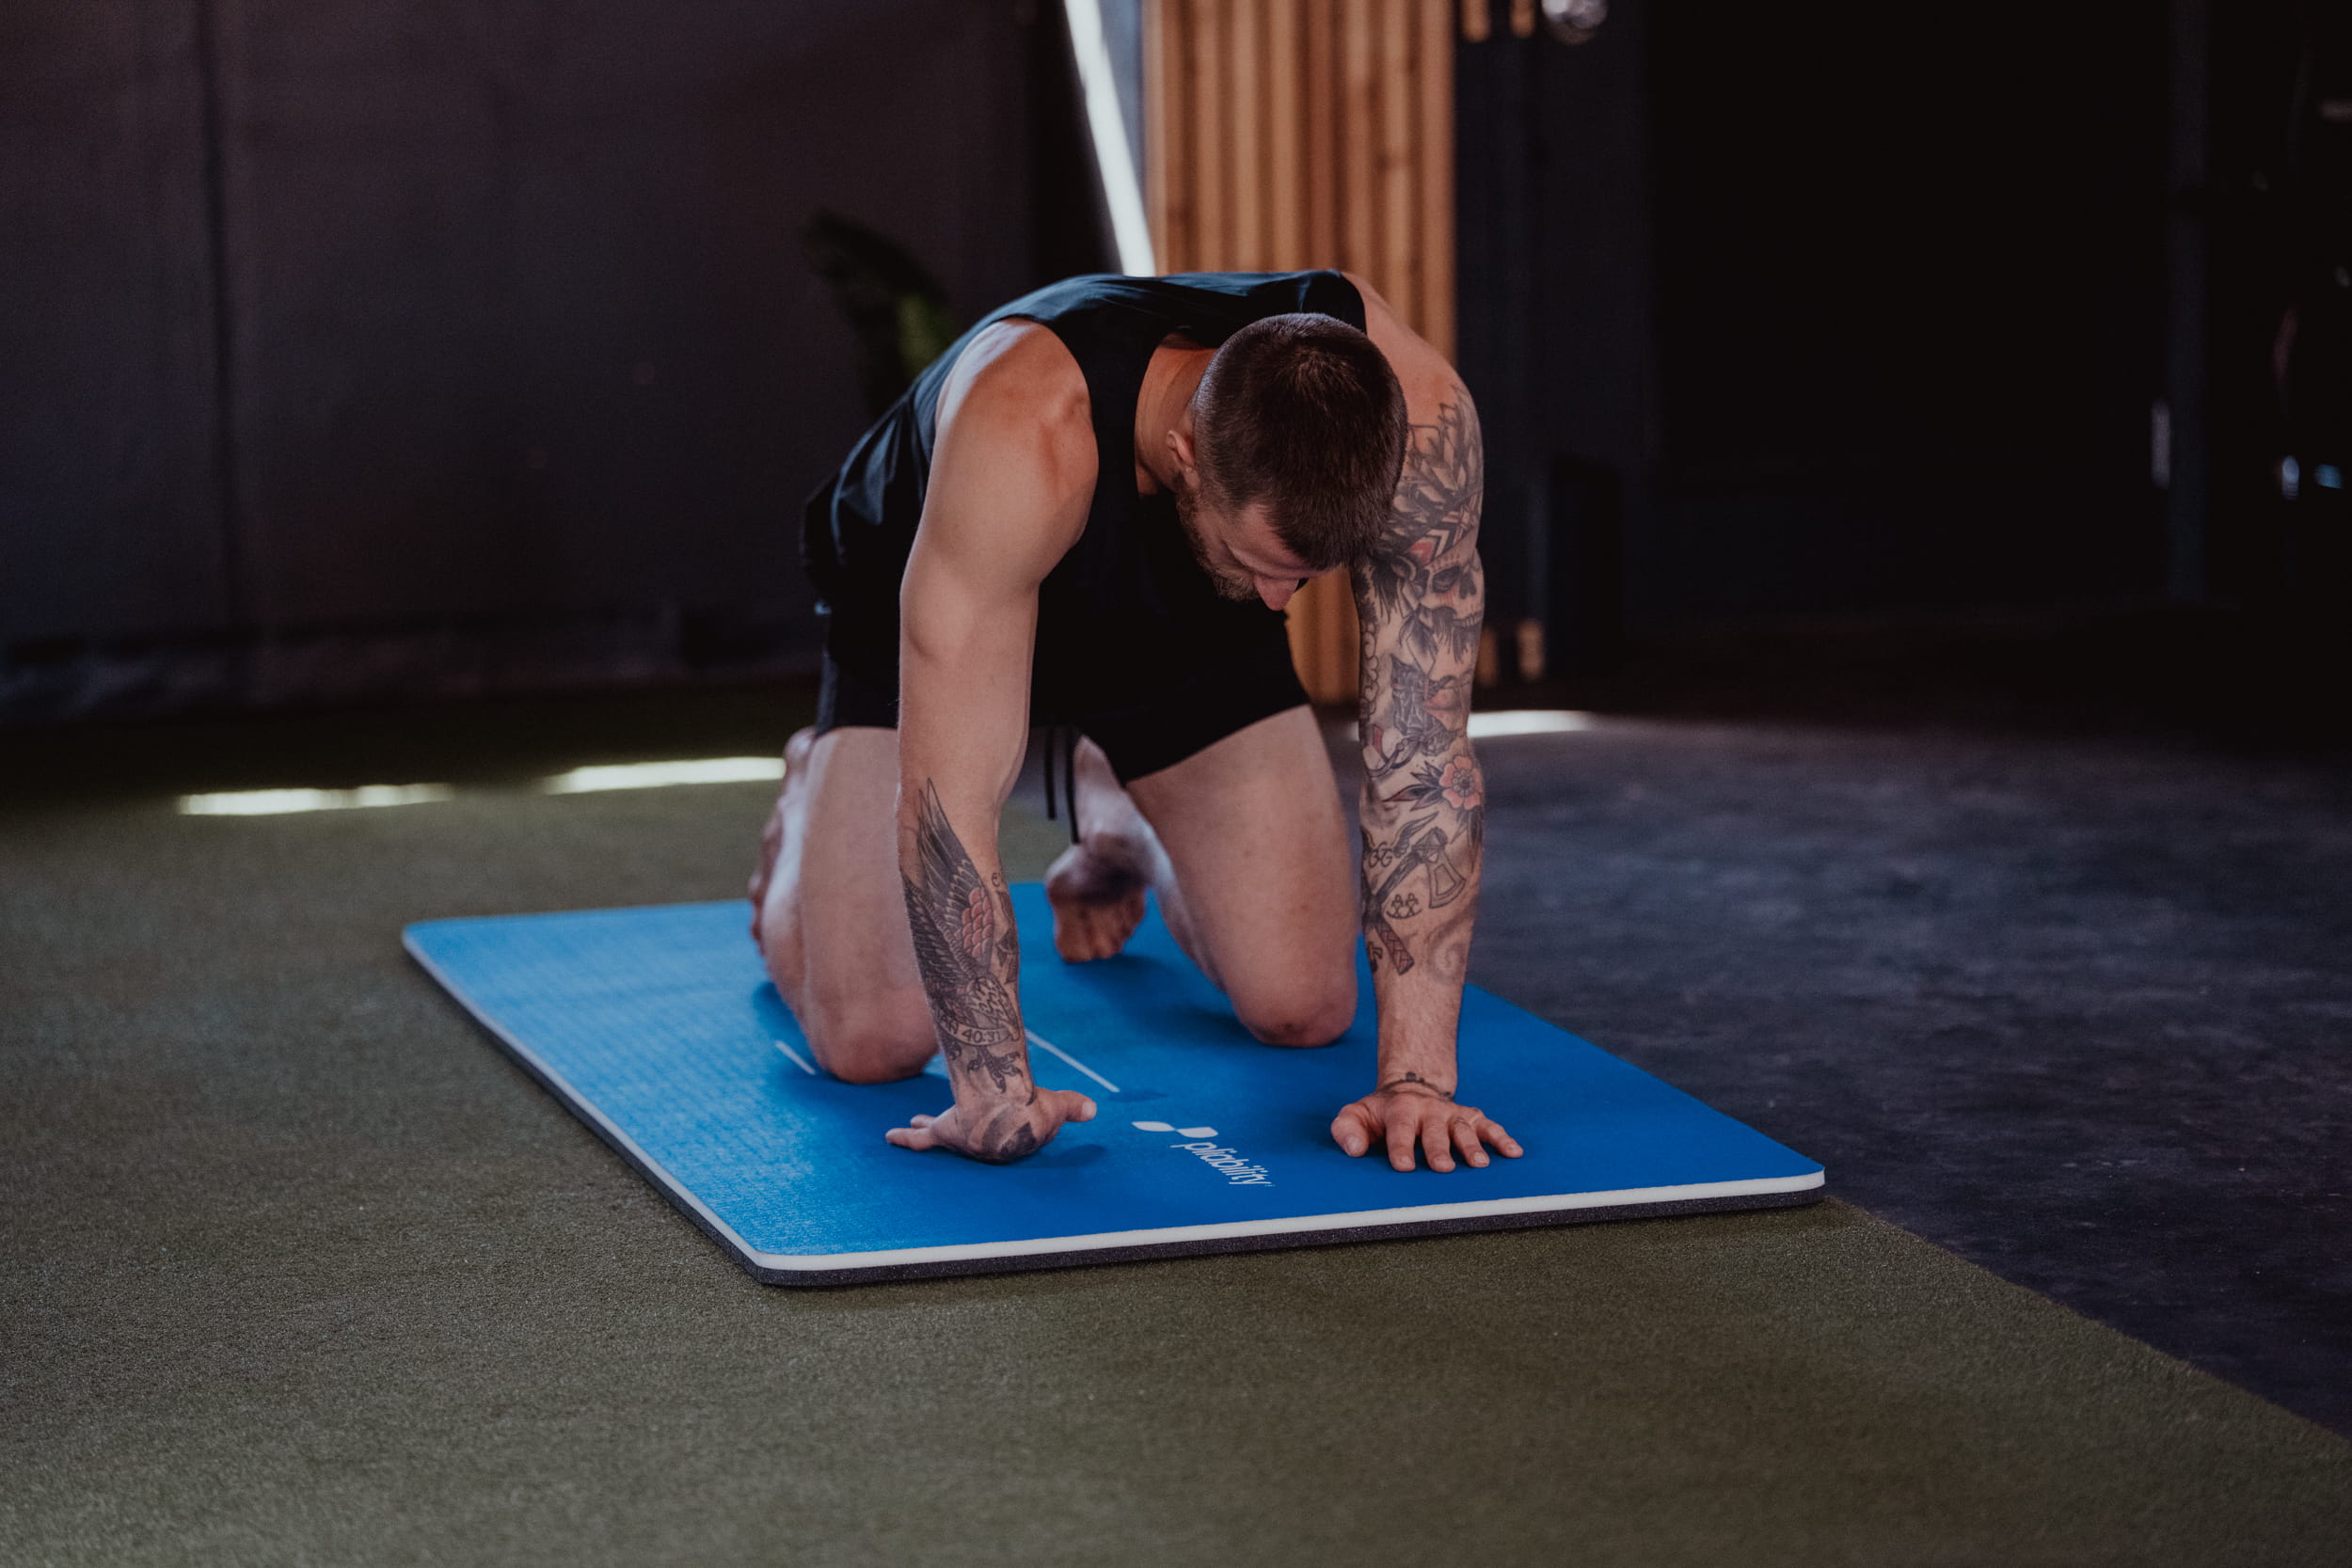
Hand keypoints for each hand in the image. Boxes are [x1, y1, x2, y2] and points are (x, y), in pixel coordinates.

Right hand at [885, 1089, 1096, 1163]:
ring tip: (912, 1126)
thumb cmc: (1032, 1109)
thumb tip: (1093, 1109)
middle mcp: (984, 1148)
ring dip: (928, 1129)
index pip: (1010, 1135)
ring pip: (941, 1134)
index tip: (1017, 1115)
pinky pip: (920, 1139)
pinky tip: (889, 1136)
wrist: (1003, 1110)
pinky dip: (905, 1138)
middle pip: (973, 1140)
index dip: (1015, 1123)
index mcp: (1011, 1143)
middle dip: (969, 1137)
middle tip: (962, 1132)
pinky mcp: (944, 1132)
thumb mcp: (1058, 1105)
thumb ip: (1073, 1106)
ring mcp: (962, 1141)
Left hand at [1331, 1081, 1521, 1172]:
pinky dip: (1501, 1139)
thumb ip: (1347, 1129)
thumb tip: (1354, 1149)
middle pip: (1434, 1131)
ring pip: (1463, 1130)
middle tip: (1443, 1168)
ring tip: (1479, 1164)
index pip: (1399, 1130)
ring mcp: (1452, 1115)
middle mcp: (1429, 1111)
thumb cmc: (1381, 1114)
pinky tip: (1513, 1152)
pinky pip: (1489, 1126)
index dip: (1401, 1147)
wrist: (1410, 1091)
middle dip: (1439, 1149)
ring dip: (1472, 1146)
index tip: (1404, 1166)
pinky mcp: (1470, 1118)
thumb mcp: (1356, 1115)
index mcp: (1400, 1110)